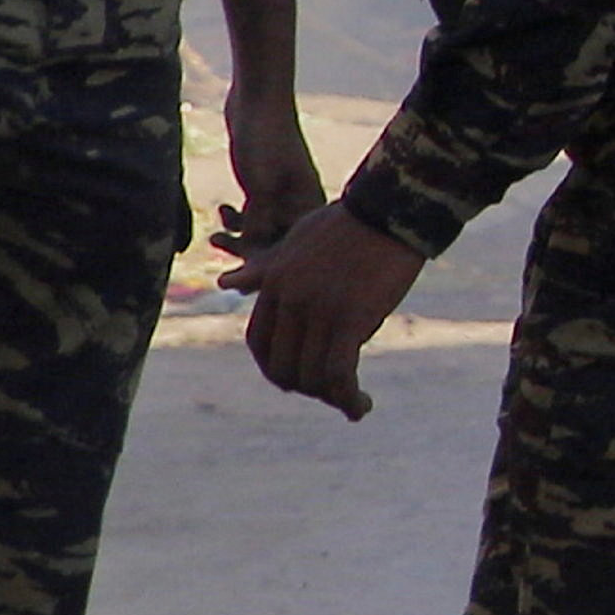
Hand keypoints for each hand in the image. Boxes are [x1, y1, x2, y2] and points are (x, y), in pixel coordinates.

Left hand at [216, 79, 326, 262]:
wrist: (256, 97)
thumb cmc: (265, 138)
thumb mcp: (261, 185)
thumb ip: (260, 222)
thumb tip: (254, 262)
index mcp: (308, 204)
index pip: (293, 250)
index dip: (269, 266)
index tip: (242, 274)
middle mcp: (299, 202)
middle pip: (278, 245)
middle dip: (249, 254)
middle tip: (221, 251)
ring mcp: (280, 194)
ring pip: (262, 231)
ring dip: (238, 238)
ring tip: (215, 237)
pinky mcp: (262, 184)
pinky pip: (252, 215)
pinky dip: (236, 219)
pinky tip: (221, 209)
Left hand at [224, 203, 422, 419]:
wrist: (390, 209)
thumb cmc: (347, 223)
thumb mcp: (295, 242)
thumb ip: (263, 270)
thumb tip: (224, 282)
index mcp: (273, 283)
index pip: (259, 343)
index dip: (276, 367)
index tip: (300, 376)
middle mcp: (290, 300)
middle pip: (283, 367)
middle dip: (305, 387)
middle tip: (330, 392)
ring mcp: (318, 310)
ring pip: (312, 377)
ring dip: (331, 399)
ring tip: (351, 402)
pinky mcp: (350, 319)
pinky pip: (340, 373)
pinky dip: (348, 398)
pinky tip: (361, 406)